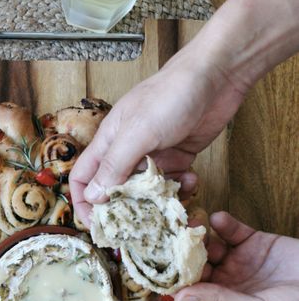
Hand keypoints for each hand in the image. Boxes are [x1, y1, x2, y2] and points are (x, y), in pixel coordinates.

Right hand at [70, 51, 245, 226]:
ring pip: (146, 191)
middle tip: (138, 226)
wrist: (217, 75)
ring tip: (171, 203)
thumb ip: (114, 166)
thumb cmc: (170, 96)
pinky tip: (192, 180)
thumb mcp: (137, 133)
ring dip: (157, 201)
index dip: (83, 202)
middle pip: (114, 189)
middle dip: (124, 209)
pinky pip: (172, 183)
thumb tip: (93, 197)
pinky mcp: (178, 156)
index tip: (95, 224)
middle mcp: (127, 150)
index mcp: (108, 142)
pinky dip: (181, 187)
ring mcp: (153, 155)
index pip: (83, 178)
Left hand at [174, 212, 298, 300]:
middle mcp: (227, 285)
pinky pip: (233, 231)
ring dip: (199, 236)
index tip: (160, 264)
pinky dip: (223, 224)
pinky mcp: (255, 243)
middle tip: (170, 237)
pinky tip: (218, 219)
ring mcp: (240, 263)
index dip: (175, 279)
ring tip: (191, 224)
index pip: (190, 293)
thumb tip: (179, 299)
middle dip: (182, 253)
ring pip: (209, 246)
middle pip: (195, 266)